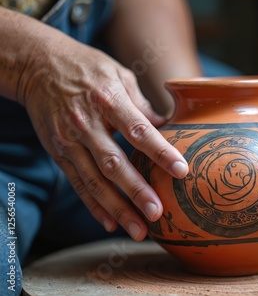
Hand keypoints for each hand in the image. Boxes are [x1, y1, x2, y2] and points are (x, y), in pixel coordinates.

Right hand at [18, 35, 188, 240]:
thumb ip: (143, 104)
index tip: (181, 171)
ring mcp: (69, 141)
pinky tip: (110, 223)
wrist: (38, 66)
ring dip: (117, 208)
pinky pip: (77, 183)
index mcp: (108, 100)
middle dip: (137, 191)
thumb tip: (169, 127)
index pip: (138, 131)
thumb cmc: (88, 69)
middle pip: (114, 164)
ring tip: (138, 230)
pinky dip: (93, 205)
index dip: (160, 152)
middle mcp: (86, 123)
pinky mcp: (58, 152)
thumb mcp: (120, 75)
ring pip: (94, 181)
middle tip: (158, 212)